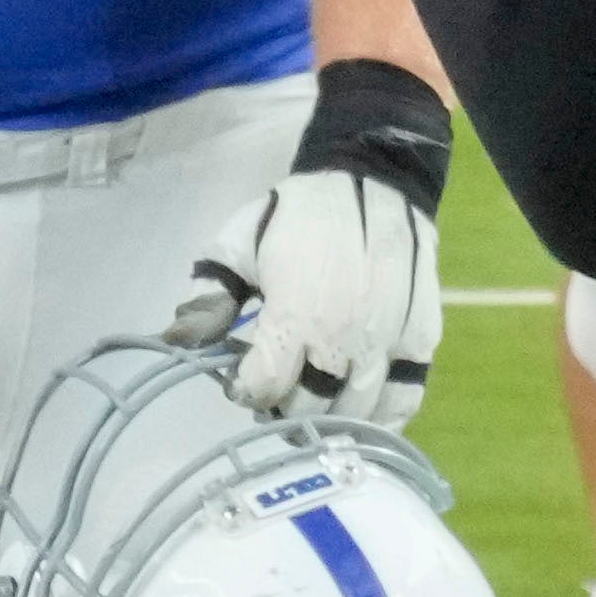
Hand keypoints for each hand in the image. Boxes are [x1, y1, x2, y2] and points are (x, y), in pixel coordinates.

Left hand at [171, 60, 452, 425]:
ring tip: (313, 392)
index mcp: (296, 314)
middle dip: (283, 401)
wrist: (372, 178)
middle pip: (307, 406)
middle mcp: (345, 337)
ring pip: (353, 412)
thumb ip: (208, 296)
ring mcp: (388, 342)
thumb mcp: (238, 243)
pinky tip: (358, 408)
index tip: (242, 374)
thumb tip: (175, 342)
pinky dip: (379, 418)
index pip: (263, 388)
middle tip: (278, 380)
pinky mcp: (420, 340)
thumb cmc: (297, 214)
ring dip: (326, 413)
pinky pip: (403, 400)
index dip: (244, 387)